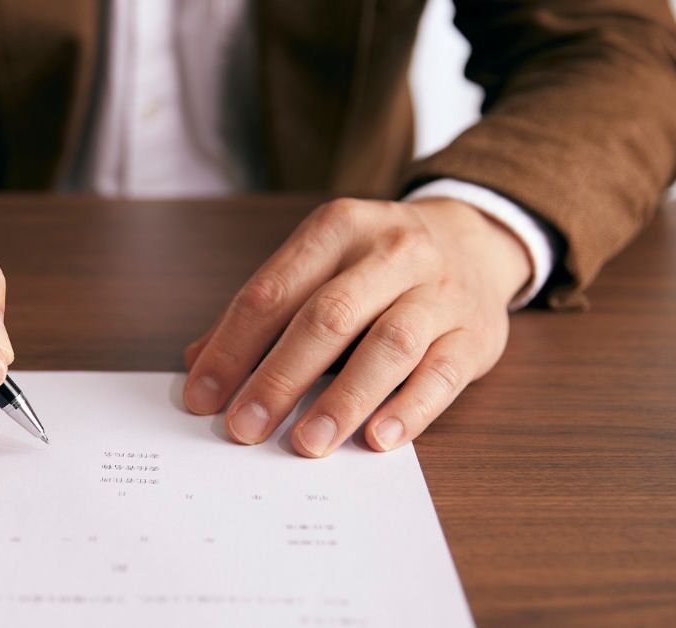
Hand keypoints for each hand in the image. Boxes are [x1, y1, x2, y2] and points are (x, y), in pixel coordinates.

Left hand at [182, 197, 530, 456]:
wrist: (475, 242)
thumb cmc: (375, 265)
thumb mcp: (320, 266)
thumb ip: (263, 312)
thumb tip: (199, 363)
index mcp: (338, 228)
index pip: (273, 291)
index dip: (232, 346)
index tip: (204, 396)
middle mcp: (391, 252)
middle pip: (327, 318)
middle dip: (279, 378)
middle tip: (245, 427)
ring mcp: (439, 291)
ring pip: (388, 345)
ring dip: (343, 400)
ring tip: (307, 443)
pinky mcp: (476, 333)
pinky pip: (441, 373)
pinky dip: (409, 409)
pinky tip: (377, 438)